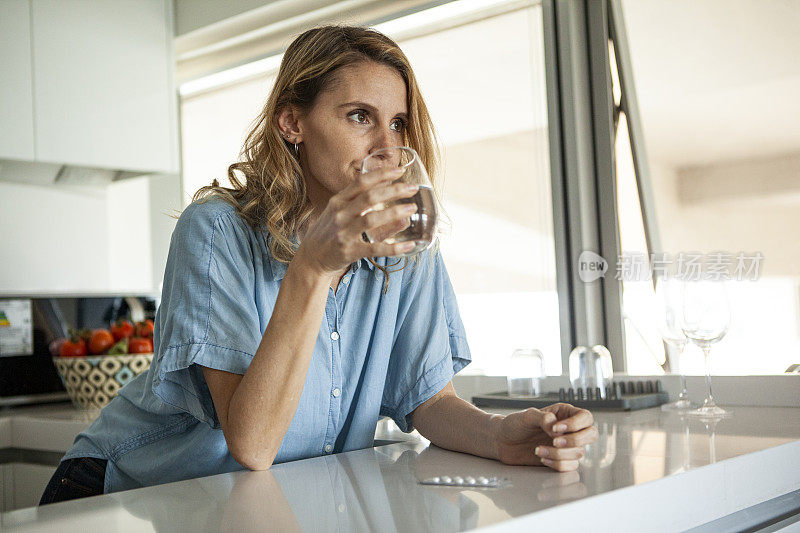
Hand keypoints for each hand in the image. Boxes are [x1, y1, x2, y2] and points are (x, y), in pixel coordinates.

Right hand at [294, 166, 419, 274]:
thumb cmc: (329, 233)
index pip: (361, 182)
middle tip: (413, 188)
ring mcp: (344, 233)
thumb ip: (363, 205)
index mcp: (338, 201)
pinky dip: (394, 248)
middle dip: (393, 190)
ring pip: (372, 219)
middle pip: (369, 197)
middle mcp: (340, 214)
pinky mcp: (350, 252)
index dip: (382, 174)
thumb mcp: (339, 213)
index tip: (400, 170)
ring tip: (412, 208)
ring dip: (394, 212)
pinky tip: (409, 245)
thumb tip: (392, 196)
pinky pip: (375, 248)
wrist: (311, 258)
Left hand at [493, 403, 596, 471]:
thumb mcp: (526, 416)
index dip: (575, 424)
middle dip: (574, 441)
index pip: (585, 417)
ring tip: (538, 450)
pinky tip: (542, 458)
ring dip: (558, 454)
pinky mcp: (561, 459)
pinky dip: (556, 464)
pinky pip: (570, 466)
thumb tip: (556, 429)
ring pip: (578, 453)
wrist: (502, 441)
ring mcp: (566, 445)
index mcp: (564, 413)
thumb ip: (543, 418)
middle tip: (554, 441)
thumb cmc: (514, 424)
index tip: (555, 429)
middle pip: (591, 435)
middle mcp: (569, 429)